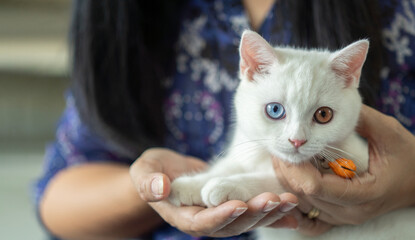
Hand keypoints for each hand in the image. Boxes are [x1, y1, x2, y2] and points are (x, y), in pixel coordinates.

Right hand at [130, 148, 298, 236]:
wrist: (168, 174)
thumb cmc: (154, 171)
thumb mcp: (144, 171)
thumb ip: (148, 181)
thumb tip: (160, 188)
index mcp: (183, 216)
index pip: (203, 222)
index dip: (221, 216)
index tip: (238, 205)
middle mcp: (205, 221)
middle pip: (232, 224)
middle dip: (254, 213)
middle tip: (273, 199)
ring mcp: (221, 216)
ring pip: (248, 221)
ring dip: (269, 213)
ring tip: (289, 201)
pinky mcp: (233, 208)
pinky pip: (254, 214)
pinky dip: (275, 216)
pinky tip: (294, 211)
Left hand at [272, 105, 414, 235]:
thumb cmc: (407, 157)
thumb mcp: (389, 133)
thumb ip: (361, 118)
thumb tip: (330, 104)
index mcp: (364, 194)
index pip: (315, 187)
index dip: (296, 168)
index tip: (289, 148)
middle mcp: (351, 212)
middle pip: (304, 195)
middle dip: (288, 171)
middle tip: (280, 148)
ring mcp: (344, 218)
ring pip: (303, 204)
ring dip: (290, 181)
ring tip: (285, 158)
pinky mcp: (339, 217)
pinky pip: (309, 215)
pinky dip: (297, 199)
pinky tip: (294, 182)